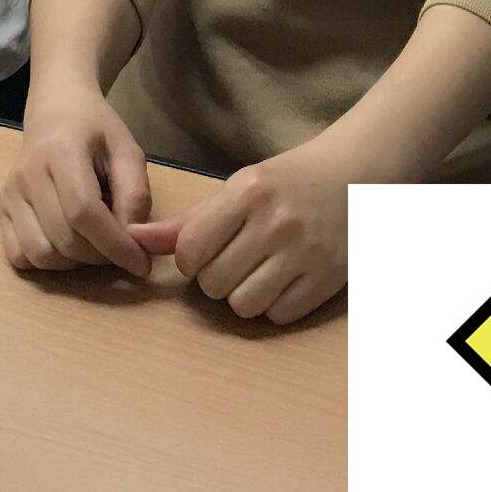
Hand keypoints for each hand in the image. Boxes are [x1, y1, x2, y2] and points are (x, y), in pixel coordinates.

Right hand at [0, 79, 156, 275]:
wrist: (56, 110)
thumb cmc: (96, 130)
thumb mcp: (127, 150)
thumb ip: (135, 193)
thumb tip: (132, 239)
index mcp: (62, 152)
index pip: (84, 213)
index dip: (115, 245)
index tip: (142, 264)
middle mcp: (28, 175)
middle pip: (65, 239)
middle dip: (101, 256)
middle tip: (121, 247)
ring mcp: (10, 194)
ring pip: (41, 254)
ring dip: (74, 263)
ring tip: (93, 243)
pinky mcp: (1, 209)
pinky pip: (19, 256)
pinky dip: (46, 263)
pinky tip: (65, 244)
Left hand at [143, 134, 349, 324]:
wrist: (355, 175)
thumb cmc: (287, 183)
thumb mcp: (238, 189)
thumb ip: (188, 221)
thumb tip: (134, 240)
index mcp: (248, 192)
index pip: (191, 249)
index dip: (191, 259)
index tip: (206, 251)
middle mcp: (276, 222)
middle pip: (214, 283)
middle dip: (216, 278)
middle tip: (235, 260)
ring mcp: (306, 252)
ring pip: (244, 305)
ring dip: (243, 296)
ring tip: (257, 273)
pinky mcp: (328, 279)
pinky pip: (279, 316)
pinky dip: (275, 306)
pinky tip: (284, 281)